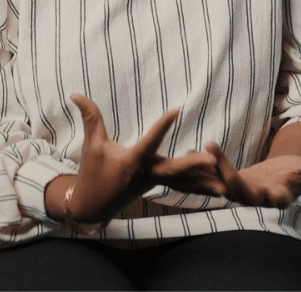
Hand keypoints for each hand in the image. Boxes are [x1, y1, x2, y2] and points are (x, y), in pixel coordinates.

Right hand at [66, 94, 221, 222]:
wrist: (92, 207)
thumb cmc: (91, 173)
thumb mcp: (92, 145)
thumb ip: (90, 118)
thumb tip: (76, 94)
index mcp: (132, 162)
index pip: (150, 141)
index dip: (162, 126)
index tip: (175, 111)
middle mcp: (147, 174)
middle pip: (175, 170)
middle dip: (194, 164)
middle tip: (212, 159)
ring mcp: (154, 183)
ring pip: (183, 183)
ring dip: (203, 182)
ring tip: (225, 184)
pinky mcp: (157, 185)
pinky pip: (181, 186)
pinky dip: (197, 184)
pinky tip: (215, 184)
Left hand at [206, 142, 300, 207]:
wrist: (280, 176)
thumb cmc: (296, 173)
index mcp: (277, 197)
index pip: (276, 200)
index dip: (274, 197)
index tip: (276, 193)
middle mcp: (256, 198)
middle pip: (241, 191)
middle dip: (228, 174)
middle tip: (217, 155)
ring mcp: (239, 191)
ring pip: (222, 182)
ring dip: (212, 168)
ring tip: (205, 148)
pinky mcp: (228, 181)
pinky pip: (212, 177)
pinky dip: (202, 166)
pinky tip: (190, 152)